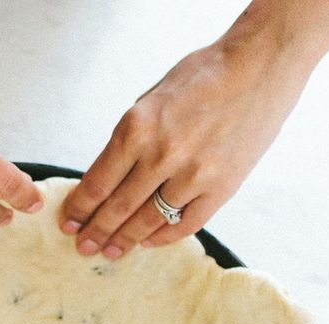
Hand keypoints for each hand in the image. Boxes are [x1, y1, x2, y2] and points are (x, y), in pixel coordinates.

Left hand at [59, 36, 311, 257]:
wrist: (260, 65)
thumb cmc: (202, 77)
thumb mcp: (151, 99)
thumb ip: (130, 140)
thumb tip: (106, 179)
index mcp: (138, 128)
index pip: (98, 182)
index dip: (79, 209)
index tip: (68, 224)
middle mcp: (162, 154)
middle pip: (118, 208)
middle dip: (96, 231)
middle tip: (83, 247)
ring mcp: (193, 175)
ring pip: (149, 221)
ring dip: (126, 240)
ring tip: (111, 251)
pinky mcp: (221, 188)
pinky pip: (185, 224)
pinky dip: (163, 237)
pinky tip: (148, 241)